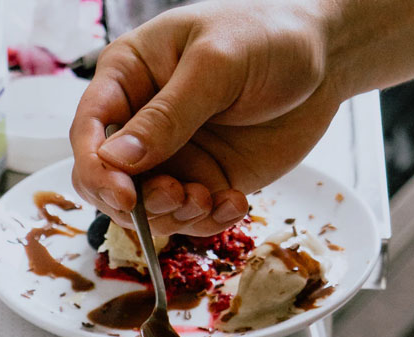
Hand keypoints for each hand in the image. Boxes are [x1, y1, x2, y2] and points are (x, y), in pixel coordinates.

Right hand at [69, 0, 342, 235]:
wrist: (325, 60)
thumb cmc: (267, 38)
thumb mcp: (216, 66)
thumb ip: (168, 114)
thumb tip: (117, 159)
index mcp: (128, 76)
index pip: (89, 130)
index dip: (97, 168)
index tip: (125, 195)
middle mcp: (140, 120)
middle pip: (106, 180)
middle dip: (137, 202)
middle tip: (178, 195)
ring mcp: (171, 154)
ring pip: (145, 208)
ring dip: (174, 216)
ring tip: (211, 198)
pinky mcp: (203, 179)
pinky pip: (188, 218)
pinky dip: (207, 222)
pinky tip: (235, 202)